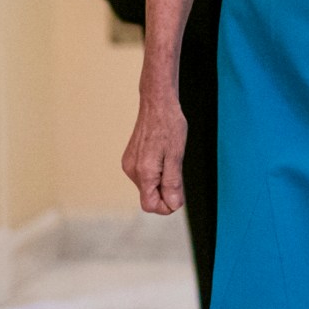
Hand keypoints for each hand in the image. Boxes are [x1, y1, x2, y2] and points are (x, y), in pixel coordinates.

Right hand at [121, 95, 188, 213]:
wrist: (156, 103)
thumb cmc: (169, 125)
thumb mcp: (176, 155)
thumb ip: (173, 182)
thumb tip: (173, 205)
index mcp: (144, 172)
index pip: (150, 205)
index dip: (167, 205)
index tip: (179, 192)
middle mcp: (132, 170)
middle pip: (149, 197)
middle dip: (165, 192)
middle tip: (177, 171)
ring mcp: (129, 164)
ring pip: (147, 187)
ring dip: (161, 182)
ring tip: (170, 160)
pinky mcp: (130, 159)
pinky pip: (144, 176)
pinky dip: (156, 173)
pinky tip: (163, 156)